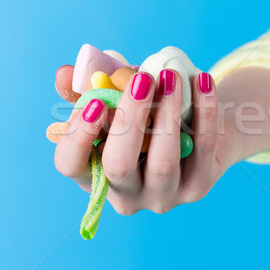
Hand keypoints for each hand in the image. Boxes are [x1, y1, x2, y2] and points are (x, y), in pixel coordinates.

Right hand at [53, 66, 239, 215]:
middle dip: (129, 119)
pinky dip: (204, 111)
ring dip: (167, 113)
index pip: (71, 164)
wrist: (198, 124)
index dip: (78, 136)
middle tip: (142, 80)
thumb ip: (88, 86)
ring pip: (162, 163)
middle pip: (118, 166)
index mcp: (94, 171)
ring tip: (171, 76)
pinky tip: (202, 81)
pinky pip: (202, 148)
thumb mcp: (116, 97)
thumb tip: (64, 73)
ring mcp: (163, 195)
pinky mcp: (198, 186)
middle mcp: (125, 194)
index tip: (96, 103)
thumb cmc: (146, 111)